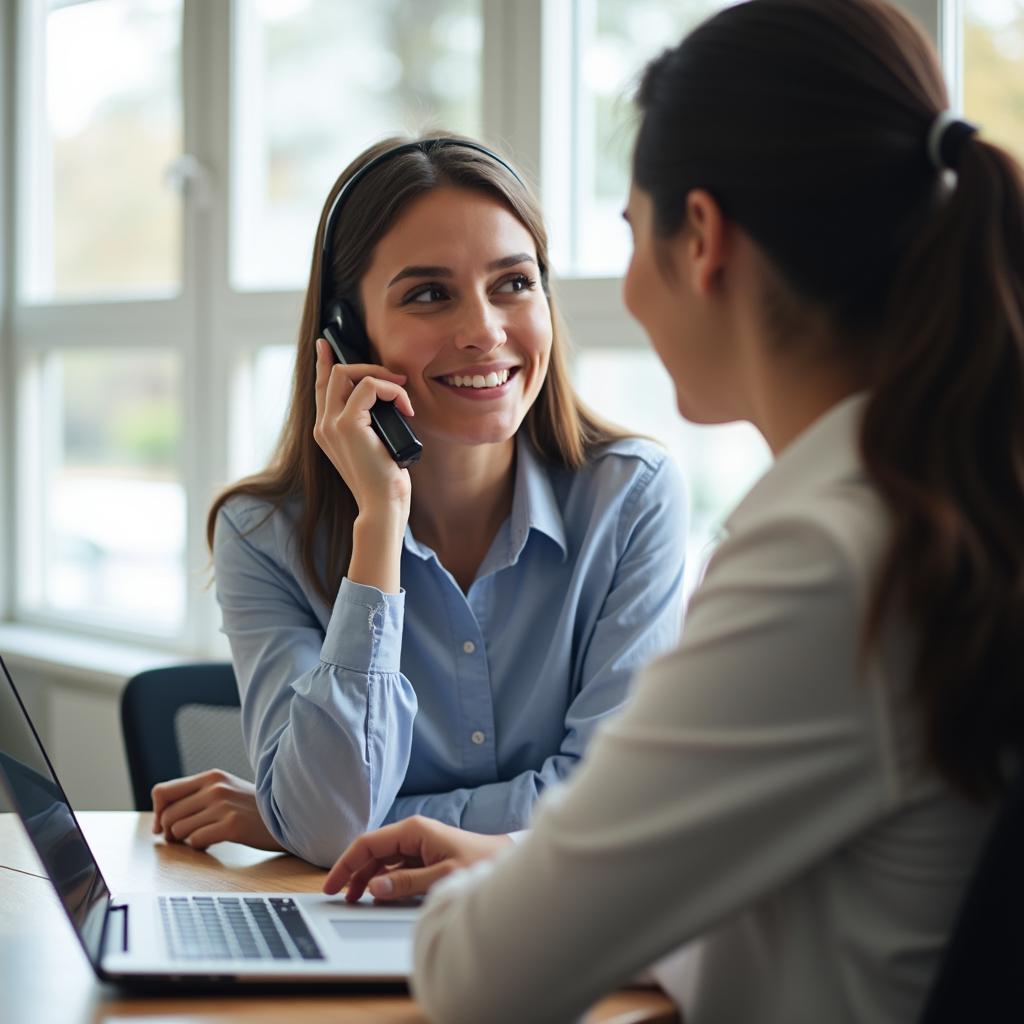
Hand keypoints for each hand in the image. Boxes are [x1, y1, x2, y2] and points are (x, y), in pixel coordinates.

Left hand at [150, 770, 284, 851]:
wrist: (289, 814)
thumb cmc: (253, 808)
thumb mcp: (225, 791)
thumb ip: (195, 798)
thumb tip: (158, 823)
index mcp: (210, 776)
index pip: (162, 792)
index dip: (157, 813)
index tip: (162, 827)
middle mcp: (214, 788)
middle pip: (167, 815)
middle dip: (170, 832)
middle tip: (184, 838)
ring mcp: (223, 806)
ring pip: (178, 830)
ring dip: (186, 840)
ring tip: (204, 837)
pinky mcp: (232, 826)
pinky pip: (196, 841)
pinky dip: (200, 847)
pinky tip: (214, 842)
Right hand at [313, 338, 413, 518]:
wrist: (381, 505)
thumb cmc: (383, 480)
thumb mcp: (374, 445)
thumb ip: (369, 422)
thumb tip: (386, 397)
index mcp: (326, 430)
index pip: (321, 387)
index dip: (324, 363)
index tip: (326, 345)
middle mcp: (323, 425)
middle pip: (336, 374)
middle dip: (368, 367)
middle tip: (396, 381)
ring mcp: (332, 424)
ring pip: (348, 373)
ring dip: (382, 377)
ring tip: (402, 395)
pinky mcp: (348, 425)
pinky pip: (370, 387)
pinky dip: (392, 391)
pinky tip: (406, 408)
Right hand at [323, 816, 511, 901]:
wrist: (506, 862)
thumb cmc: (480, 863)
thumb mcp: (441, 876)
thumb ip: (407, 883)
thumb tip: (375, 888)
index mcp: (414, 830)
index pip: (368, 844)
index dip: (346, 864)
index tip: (332, 885)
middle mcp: (414, 834)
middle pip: (373, 852)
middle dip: (354, 873)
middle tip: (339, 896)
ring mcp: (419, 846)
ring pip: (383, 861)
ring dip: (368, 878)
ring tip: (355, 900)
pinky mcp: (426, 858)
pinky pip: (397, 868)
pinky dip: (384, 881)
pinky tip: (379, 896)